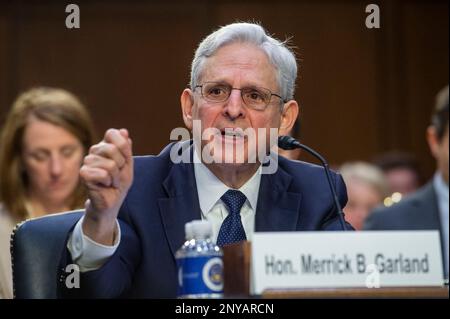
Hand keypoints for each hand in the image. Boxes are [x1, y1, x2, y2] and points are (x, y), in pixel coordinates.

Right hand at [80, 128, 132, 243]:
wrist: (112, 201)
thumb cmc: (119, 183)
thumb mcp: (128, 164)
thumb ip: (126, 148)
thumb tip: (123, 131)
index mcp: (105, 146)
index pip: (112, 133)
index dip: (123, 147)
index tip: (124, 160)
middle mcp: (94, 151)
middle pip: (113, 149)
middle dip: (121, 164)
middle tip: (117, 174)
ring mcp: (87, 161)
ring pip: (110, 164)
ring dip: (115, 176)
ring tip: (111, 181)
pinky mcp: (83, 173)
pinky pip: (103, 174)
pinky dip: (108, 182)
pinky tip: (104, 185)